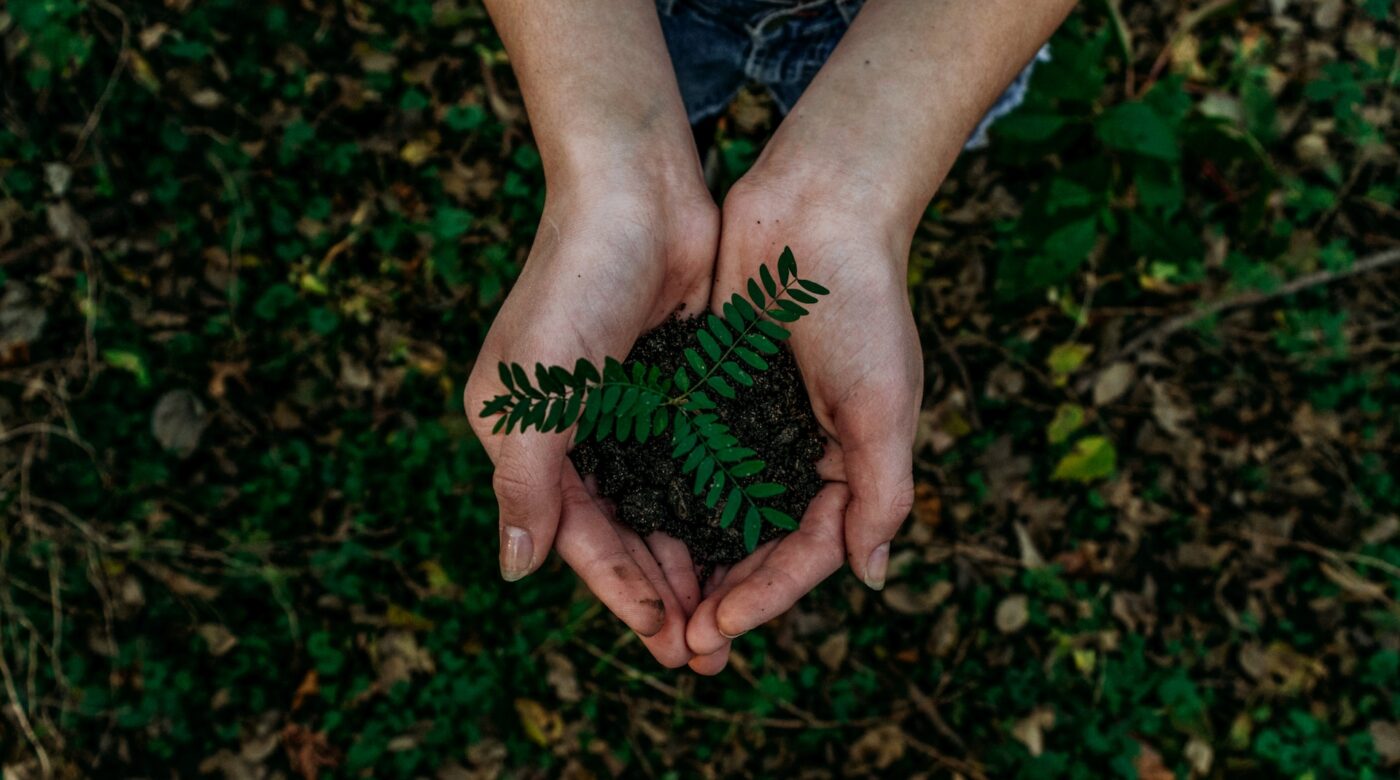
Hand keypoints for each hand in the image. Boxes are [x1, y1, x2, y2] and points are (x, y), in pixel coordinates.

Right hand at [465, 172, 717, 667]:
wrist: (637, 190)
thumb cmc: (575, 285)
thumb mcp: (535, 393)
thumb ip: (525, 484)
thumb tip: (514, 571)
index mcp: (525, 437)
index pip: (576, 535)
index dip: (619, 591)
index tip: (665, 639)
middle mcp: (572, 431)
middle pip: (621, 532)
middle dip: (661, 591)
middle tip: (706, 651)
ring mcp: (625, 410)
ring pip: (661, 506)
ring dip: (692, 559)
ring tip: (729, 613)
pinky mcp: (673, 387)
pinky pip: (694, 463)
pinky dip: (714, 504)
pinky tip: (746, 541)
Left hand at [684, 168, 921, 673]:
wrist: (817, 208)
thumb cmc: (862, 304)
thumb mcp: (884, 404)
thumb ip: (881, 492)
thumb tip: (871, 577)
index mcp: (848, 464)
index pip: (806, 553)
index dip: (765, 596)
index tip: (717, 627)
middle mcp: (798, 453)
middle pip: (757, 546)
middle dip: (723, 597)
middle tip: (680, 645)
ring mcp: (753, 425)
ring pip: (716, 512)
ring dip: (689, 561)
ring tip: (653, 608)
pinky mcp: (712, 392)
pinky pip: (686, 459)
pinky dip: (665, 496)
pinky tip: (632, 529)